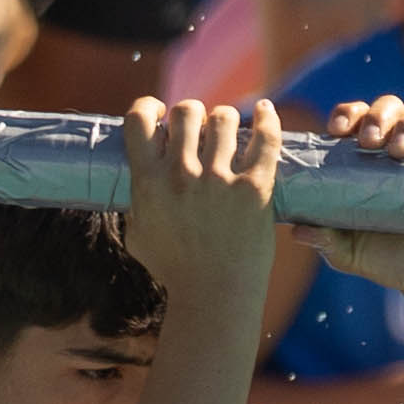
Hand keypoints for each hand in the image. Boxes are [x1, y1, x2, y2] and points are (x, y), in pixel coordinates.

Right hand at [111, 95, 286, 314]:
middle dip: (192, 115)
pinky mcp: (255, 188)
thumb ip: (135, 202)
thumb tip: (137, 179)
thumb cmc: (174, 270)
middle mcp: (182, 175)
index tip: (159, 115)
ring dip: (224, 120)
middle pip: (186, 111)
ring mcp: (220, 180)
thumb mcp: (137, 234)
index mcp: (148, 182)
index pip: (139, 119)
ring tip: (228, 133)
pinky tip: (266, 111)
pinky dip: (268, 119)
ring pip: (224, 119)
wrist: (215, 296)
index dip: (148, 108)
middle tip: (199, 131)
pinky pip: (266, 138)